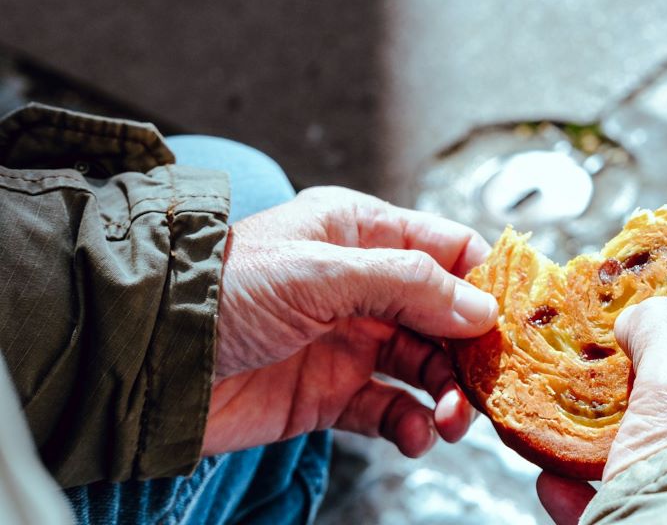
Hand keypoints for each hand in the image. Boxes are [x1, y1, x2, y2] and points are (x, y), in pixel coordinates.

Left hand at [202, 186, 497, 457]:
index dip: (488, 282)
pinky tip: (415, 434)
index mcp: (360, 232)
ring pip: (426, 365)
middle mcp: (363, 284)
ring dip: (448, 393)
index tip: (520, 319)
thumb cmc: (219, 291)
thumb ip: (405, 284)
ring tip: (450, 419)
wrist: (145, 363)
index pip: (447, 249)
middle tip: (487, 385)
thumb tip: (480, 307)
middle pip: (447, 315)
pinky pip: (390, 409)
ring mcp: (350, 340)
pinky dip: (411, 425)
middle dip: (472, 351)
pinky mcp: (331, 393)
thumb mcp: (318, 272)